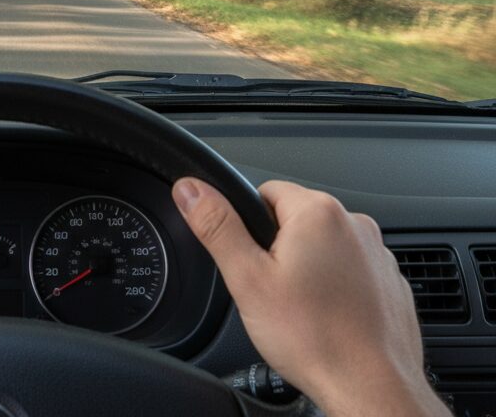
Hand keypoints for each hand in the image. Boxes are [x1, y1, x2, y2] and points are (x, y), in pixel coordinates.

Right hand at [172, 178, 445, 416]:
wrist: (373, 393)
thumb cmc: (316, 340)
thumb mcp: (247, 279)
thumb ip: (216, 226)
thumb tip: (190, 189)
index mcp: (318, 212)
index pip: (266, 192)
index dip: (250, 228)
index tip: (255, 263)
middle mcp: (355, 224)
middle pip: (296, 220)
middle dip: (280, 250)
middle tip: (276, 292)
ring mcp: (378, 254)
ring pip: (325, 247)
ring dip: (311, 269)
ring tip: (304, 311)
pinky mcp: (391, 283)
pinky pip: (352, 272)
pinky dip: (338, 289)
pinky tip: (330, 319)